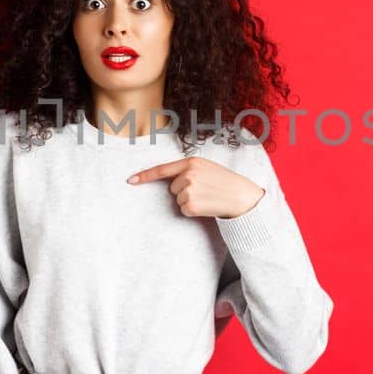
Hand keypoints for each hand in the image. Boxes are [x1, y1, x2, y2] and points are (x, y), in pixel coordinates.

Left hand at [127, 156, 265, 218]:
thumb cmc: (225, 182)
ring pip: (178, 200)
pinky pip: (184, 210)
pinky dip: (193, 211)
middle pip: (172, 188)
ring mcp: (189, 190)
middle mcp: (188, 174)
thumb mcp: (207, 168)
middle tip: (205, 190)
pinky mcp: (191, 205)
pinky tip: (207, 206)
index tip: (131, 181)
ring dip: (190, 201)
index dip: (145, 176)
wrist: (242, 196)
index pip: (162, 169)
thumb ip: (188, 170)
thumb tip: (171, 181)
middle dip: (184, 191)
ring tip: (208, 197)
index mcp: (191, 162)